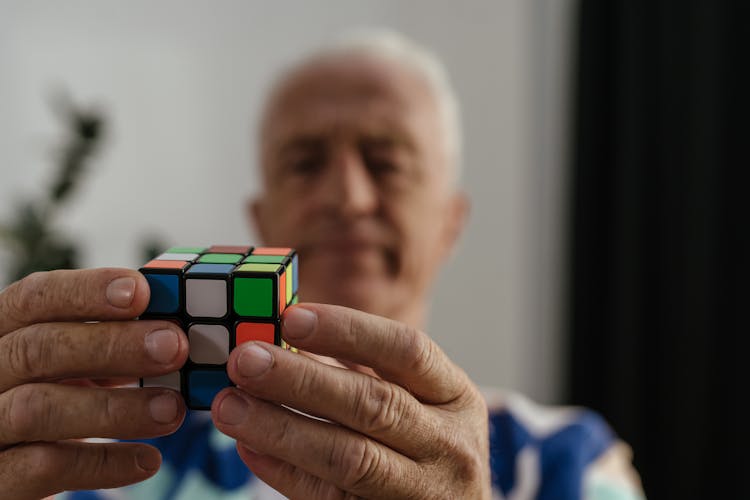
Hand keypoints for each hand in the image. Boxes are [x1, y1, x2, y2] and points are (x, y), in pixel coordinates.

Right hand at [0, 269, 188, 498]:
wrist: (8, 469)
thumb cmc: (49, 400)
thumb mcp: (68, 364)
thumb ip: (105, 343)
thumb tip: (174, 332)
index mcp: (3, 332)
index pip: (34, 298)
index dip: (86, 291)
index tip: (141, 292)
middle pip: (37, 348)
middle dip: (112, 345)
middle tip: (173, 346)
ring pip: (37, 409)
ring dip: (114, 407)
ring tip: (172, 409)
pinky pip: (44, 468)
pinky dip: (102, 463)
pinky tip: (147, 460)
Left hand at [212, 304, 490, 498]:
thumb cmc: (428, 448)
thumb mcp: (423, 403)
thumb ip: (370, 372)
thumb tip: (287, 335)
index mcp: (456, 397)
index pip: (407, 351)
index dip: (348, 330)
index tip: (291, 318)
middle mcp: (449, 445)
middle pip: (373, 405)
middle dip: (302, 379)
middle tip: (246, 360)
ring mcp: (423, 493)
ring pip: (348, 457)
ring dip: (282, 428)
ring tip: (231, 405)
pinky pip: (328, 499)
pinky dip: (284, 472)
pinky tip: (249, 447)